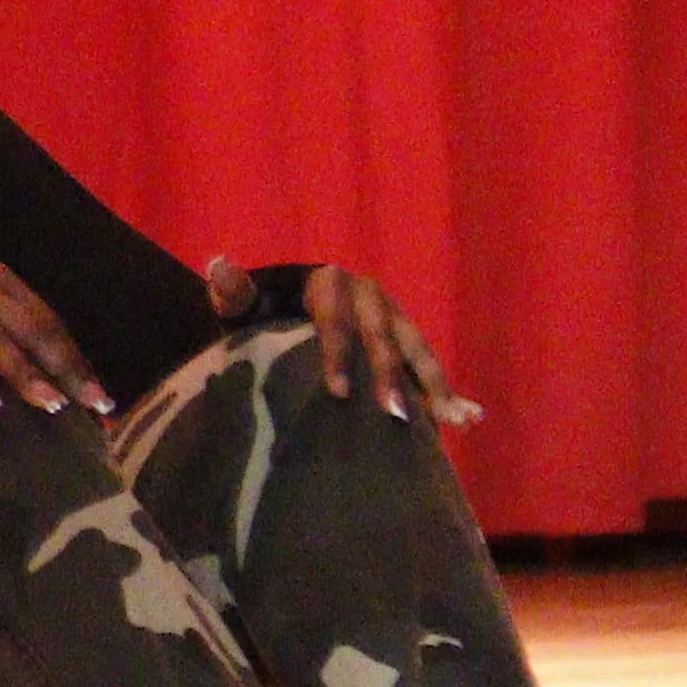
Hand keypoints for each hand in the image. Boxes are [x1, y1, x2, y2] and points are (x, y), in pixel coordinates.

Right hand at [0, 258, 107, 417]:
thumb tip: (83, 392)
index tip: (100, 399)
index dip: (75, 360)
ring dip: (23, 374)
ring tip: (48, 402)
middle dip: (59, 368)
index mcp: (2, 282)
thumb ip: (28, 341)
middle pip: (27, 329)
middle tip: (81, 404)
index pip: (47, 323)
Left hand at [216, 255, 468, 424]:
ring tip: (453, 418)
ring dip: (434, 384)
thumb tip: (219, 268)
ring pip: (415, 349)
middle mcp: (368, 295)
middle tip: (394, 415)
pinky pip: (427, 363)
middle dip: (390, 376)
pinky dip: (446, 389)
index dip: (336, 355)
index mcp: (328, 283)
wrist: (288, 298)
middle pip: (382, 336)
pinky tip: (467, 416)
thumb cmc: (262, 305)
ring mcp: (391, 315)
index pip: (333, 321)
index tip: (336, 393)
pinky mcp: (403, 335)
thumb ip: (233, 290)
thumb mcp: (243, 299)